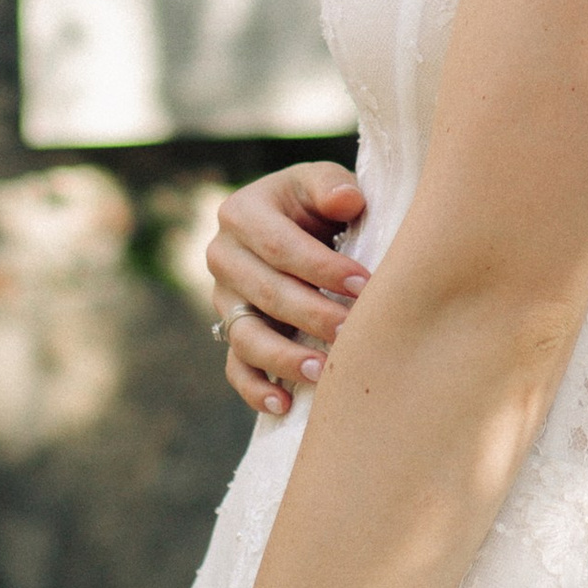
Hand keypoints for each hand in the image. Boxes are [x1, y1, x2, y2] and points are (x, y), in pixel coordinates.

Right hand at [207, 160, 370, 415]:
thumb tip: (347, 201)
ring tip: (322, 372)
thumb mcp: (322, 182)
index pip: (280, 247)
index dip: (322, 268)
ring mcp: (225, 300)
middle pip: (266, 294)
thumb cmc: (318, 203)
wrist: (300, 226)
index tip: (363, 286)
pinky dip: (255, 389)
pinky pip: (236, 367)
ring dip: (284, 358)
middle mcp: (223, 257)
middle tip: (352, 331)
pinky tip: (283, 405)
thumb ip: (332, 185)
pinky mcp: (232, 332)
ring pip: (247, 336)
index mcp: (242, 213)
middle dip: (311, 314)